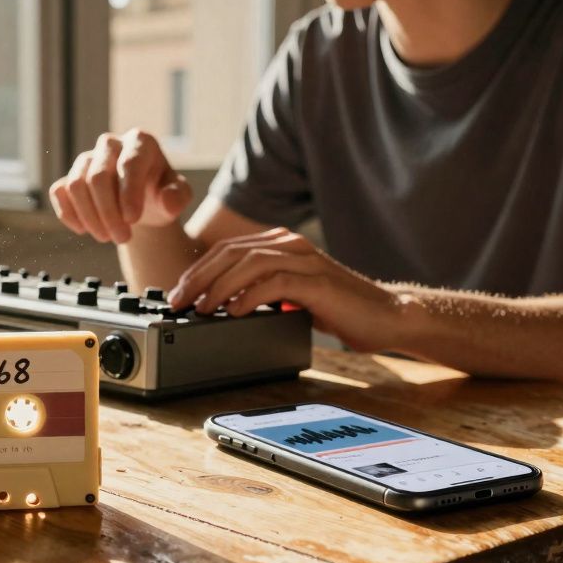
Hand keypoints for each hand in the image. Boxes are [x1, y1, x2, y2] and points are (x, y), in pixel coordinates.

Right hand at [48, 129, 191, 243]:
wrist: (143, 201)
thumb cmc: (162, 193)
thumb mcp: (179, 195)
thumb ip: (178, 197)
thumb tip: (166, 202)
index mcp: (140, 142)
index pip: (130, 164)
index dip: (129, 193)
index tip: (132, 220)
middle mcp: (110, 144)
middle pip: (98, 176)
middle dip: (108, 213)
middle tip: (122, 238)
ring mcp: (87, 159)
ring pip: (76, 185)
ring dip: (90, 217)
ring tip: (107, 237)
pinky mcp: (69, 176)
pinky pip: (59, 192)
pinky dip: (69, 214)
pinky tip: (84, 230)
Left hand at [169, 228, 404, 351]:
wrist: (386, 317)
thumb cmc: (339, 310)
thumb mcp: (292, 296)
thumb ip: (262, 292)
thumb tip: (222, 305)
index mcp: (282, 245)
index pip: (228, 250)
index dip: (197, 270)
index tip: (177, 293)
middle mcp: (291, 246)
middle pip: (231, 253)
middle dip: (198, 277)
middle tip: (177, 301)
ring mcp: (305, 261)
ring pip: (248, 264)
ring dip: (217, 286)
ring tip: (199, 308)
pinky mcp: (317, 281)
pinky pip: (275, 283)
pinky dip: (249, 296)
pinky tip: (233, 311)